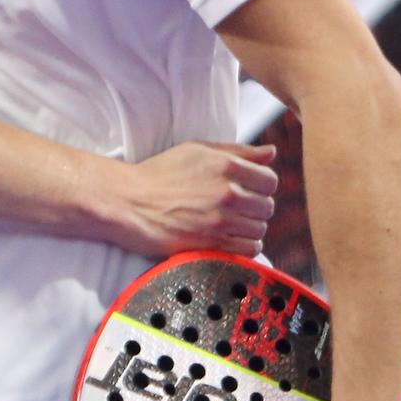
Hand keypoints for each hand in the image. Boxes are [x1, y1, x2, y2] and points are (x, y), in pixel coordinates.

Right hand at [110, 140, 276, 256]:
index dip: (260, 186)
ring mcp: (221, 220)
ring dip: (249, 229)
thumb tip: (272, 152)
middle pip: (267, 206)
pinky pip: (249, 250)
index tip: (247, 190)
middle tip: (236, 209)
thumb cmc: (160, 173)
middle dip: (255, 208)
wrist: (129, 202)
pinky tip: (229, 239)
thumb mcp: (196, 150)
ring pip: (260, 229)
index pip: (270, 180)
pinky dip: (244, 247)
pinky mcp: (212, 243)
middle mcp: (228, 192)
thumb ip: (238, 151)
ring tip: (229, 225)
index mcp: (226, 165)